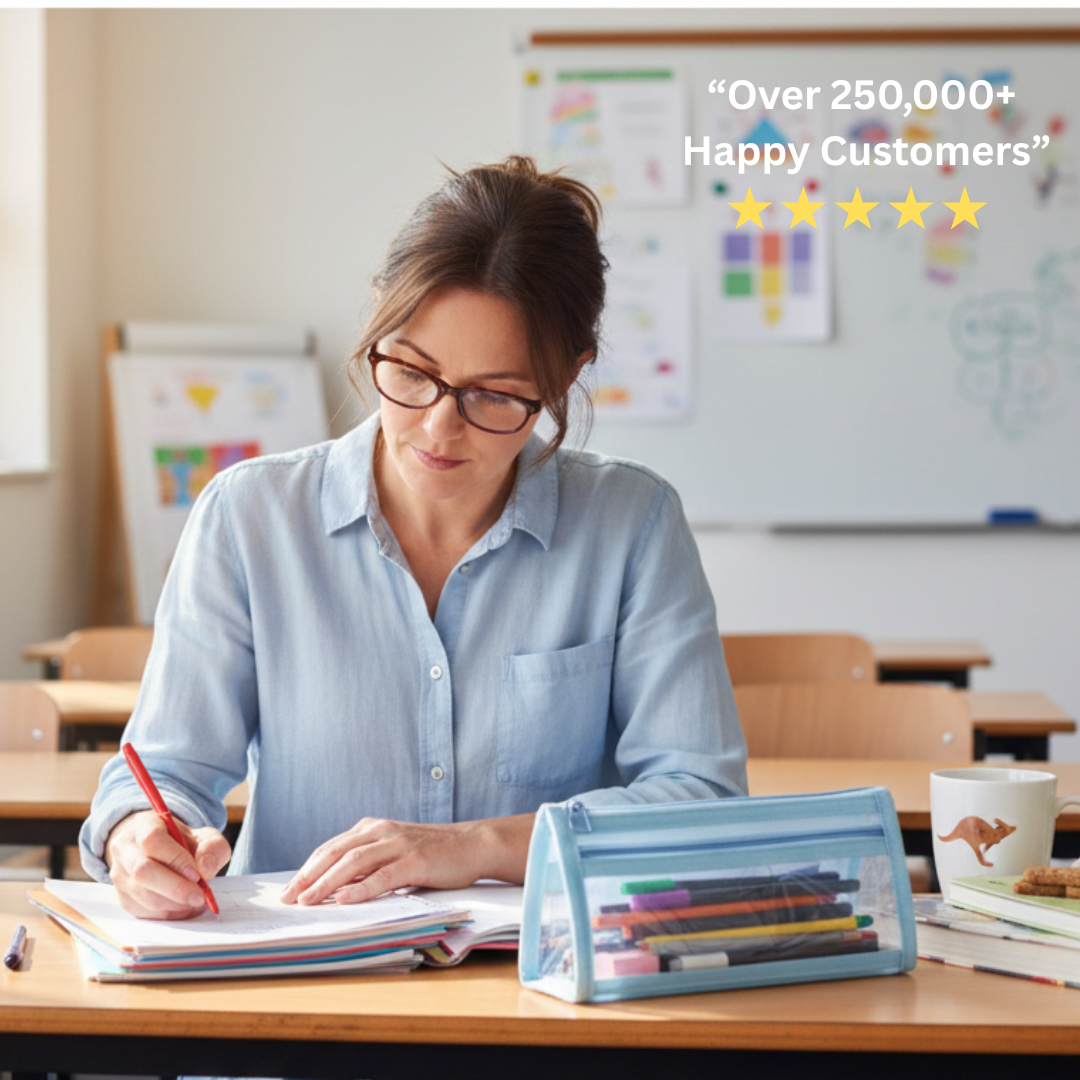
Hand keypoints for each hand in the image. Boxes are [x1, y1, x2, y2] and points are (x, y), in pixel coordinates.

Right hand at [104, 810, 231, 919]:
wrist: (157, 849)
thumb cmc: (181, 842)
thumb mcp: (204, 836)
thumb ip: (212, 848)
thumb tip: (205, 869)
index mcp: (144, 825)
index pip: (153, 841)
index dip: (175, 859)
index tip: (197, 874)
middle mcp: (125, 849)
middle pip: (143, 871)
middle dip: (175, 888)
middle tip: (199, 897)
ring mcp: (119, 875)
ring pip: (142, 895)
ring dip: (173, 904)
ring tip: (195, 902)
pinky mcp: (122, 897)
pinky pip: (142, 911)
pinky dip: (167, 914)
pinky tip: (184, 908)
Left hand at [279, 813, 534, 906]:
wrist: (472, 845)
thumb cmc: (432, 853)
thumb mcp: (394, 851)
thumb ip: (368, 862)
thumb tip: (335, 887)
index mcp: (373, 828)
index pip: (332, 847)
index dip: (308, 868)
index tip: (289, 889)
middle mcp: (382, 831)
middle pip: (336, 852)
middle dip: (309, 876)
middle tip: (289, 898)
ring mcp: (399, 844)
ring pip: (354, 862)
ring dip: (327, 883)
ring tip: (308, 900)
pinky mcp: (416, 860)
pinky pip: (383, 876)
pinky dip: (362, 888)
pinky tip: (346, 900)